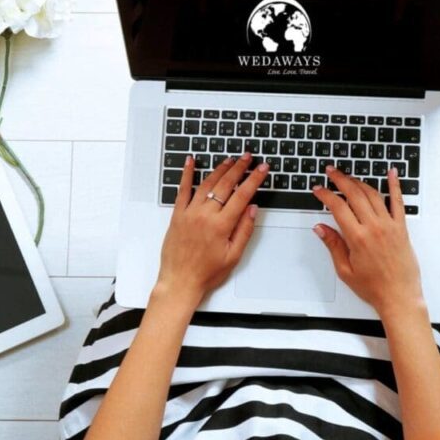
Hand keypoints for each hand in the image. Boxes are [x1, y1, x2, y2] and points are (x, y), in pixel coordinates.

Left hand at [154, 152, 268, 307]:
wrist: (179, 282)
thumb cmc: (206, 273)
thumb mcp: (233, 256)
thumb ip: (244, 230)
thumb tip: (252, 208)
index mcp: (221, 225)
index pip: (242, 195)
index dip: (254, 179)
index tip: (261, 168)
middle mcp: (205, 215)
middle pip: (225, 184)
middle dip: (239, 168)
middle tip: (248, 157)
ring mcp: (189, 213)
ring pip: (207, 184)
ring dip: (219, 169)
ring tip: (230, 160)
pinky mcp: (177, 215)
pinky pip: (182, 190)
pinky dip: (187, 174)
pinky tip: (191, 162)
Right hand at [312, 167, 425, 319]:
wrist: (400, 297)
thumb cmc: (374, 287)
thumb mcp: (345, 270)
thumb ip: (333, 245)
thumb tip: (320, 229)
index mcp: (358, 238)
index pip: (338, 207)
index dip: (326, 195)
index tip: (319, 189)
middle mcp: (374, 228)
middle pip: (354, 194)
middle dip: (340, 179)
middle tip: (331, 172)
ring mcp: (389, 225)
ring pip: (372, 194)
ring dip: (359, 181)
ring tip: (349, 176)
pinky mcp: (401, 227)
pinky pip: (398, 201)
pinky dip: (395, 185)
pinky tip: (392, 173)